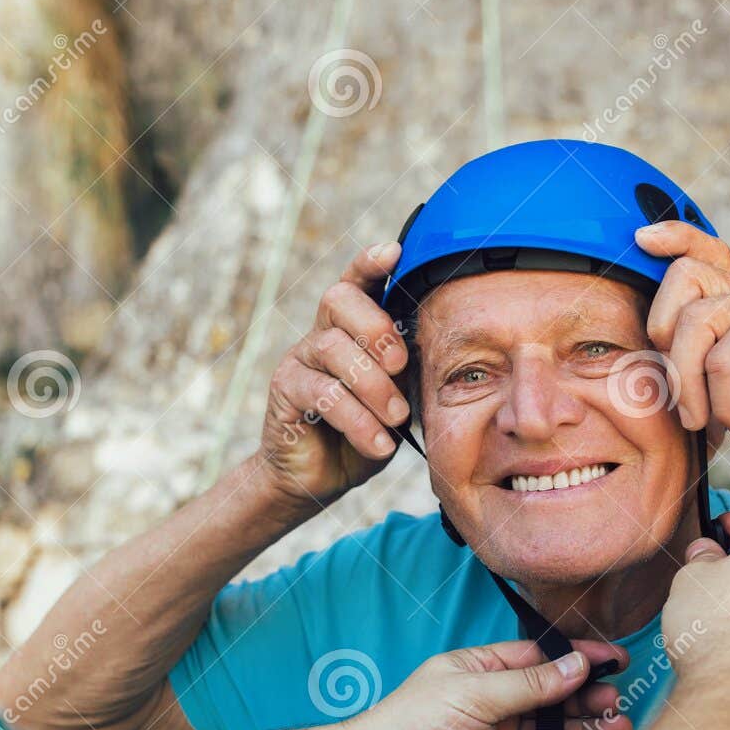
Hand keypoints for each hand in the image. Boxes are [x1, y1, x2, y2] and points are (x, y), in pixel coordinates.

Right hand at [259, 242, 411, 507]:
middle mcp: (322, 333)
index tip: (394, 251)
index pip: (357, 282)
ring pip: (334, 350)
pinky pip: (323, 395)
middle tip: (400, 365)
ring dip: (373, 386)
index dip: (370, 263)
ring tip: (397, 418)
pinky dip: (358, 421)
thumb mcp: (396, 397)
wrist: (321, 477)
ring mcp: (299, 360)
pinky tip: (379, 443)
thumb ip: (408, 370)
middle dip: (376, 327)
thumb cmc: (366, 429)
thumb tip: (444, 348)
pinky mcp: (285, 392)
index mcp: (351, 327)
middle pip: (338, 299)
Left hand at [354, 640, 631, 729]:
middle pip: (554, 700)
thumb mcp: (472, 693)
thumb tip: (577, 665)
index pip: (541, 659)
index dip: (577, 660)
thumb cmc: (411, 727)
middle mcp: (496, 707)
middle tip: (615, 702)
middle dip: (587, 700)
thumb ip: (529, 684)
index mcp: (483, 672)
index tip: (615, 660)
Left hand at [634, 221, 729, 476]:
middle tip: (685, 398)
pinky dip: (728, 407)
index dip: (674, 236)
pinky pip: (722, 361)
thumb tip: (645, 360)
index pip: (706, 252)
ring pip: (694, 325)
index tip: (642, 238)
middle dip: (664, 342)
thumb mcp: (724, 393)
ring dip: (691, 389)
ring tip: (711, 426)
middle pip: (682, 278)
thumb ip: (693, 365)